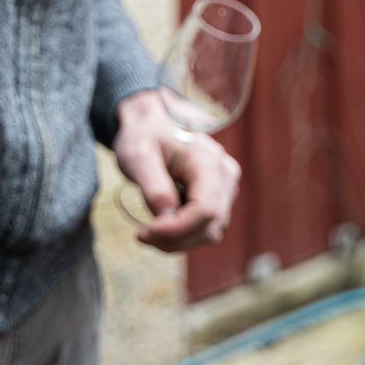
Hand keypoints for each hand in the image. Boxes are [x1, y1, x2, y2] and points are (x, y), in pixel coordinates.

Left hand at [112, 89, 240, 250]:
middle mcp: (226, 174)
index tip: (144, 232)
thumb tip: (166, 218)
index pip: (205, 209)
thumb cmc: (145, 134)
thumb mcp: (138, 155)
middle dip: (175, 239)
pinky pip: (207, 227)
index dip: (177, 229)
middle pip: (210, 225)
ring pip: (211, 232)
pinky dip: (184, 235)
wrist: (153, 122)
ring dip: (179, 241)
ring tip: (149, 231)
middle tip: (142, 235)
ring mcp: (226, 186)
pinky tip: (162, 225)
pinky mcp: (219, 197)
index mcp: (209, 159)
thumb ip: (153, 185)